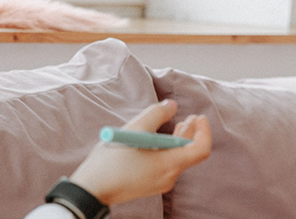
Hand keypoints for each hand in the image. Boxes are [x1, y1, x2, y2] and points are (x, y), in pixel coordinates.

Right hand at [66, 100, 212, 205]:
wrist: (91, 189)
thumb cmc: (111, 160)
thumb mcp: (134, 129)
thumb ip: (156, 114)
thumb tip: (171, 105)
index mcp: (169, 165)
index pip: (201, 150)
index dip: (204, 131)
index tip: (199, 116)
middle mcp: (168, 177)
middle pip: (189, 154)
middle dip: (191, 133)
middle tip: (191, 116)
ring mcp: (159, 183)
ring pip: (178, 159)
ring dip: (180, 141)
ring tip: (179, 124)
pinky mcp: (149, 184)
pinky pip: (167, 165)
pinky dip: (169, 150)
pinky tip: (160, 140)